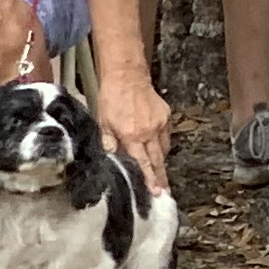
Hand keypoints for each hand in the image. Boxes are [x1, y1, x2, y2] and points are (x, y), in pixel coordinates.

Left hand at [99, 68, 175, 194]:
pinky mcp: (166, 116)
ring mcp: (160, 124)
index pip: (143, 163)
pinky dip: (162, 145)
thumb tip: (113, 159)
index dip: (150, 179)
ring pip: (163, 149)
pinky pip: (166, 136)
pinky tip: (157, 149)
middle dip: (161, 177)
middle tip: (165, 190)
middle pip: (158, 160)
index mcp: (132, 135)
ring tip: (161, 174)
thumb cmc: (112, 98)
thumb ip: (109, 142)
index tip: (156, 191)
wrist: (127, 77)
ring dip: (161, 162)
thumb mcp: (103, 123)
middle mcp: (149, 131)